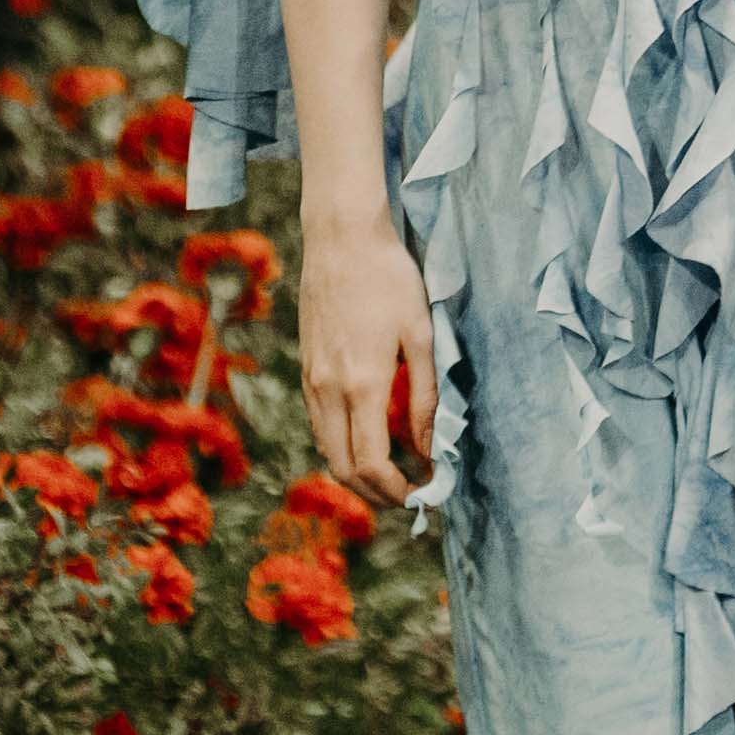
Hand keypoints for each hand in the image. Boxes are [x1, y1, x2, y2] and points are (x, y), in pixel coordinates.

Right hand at [293, 211, 437, 512]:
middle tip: (406, 497)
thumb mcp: (421, 335)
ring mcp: (311, 380)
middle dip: (374, 493)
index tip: (421, 494)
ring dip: (356, 473)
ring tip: (392, 475)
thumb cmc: (390, 279)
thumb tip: (429, 448)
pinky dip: (341, 445)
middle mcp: (328, 390)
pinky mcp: (305, 368)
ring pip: (327, 449)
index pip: (372, 463)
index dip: (396, 489)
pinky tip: (367, 438)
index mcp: (362, 384)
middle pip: (343, 468)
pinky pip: (319, 424)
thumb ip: (424, 398)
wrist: (341, 237)